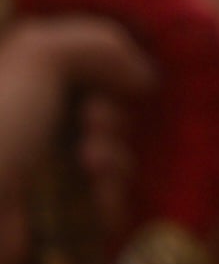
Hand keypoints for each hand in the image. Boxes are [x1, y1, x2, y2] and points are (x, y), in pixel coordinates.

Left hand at [0, 15, 151, 263]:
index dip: (113, 71)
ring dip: (115, 153)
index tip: (119, 76)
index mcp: (27, 89)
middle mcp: (40, 130)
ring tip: (89, 161)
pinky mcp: (65, 219)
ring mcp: (52, 177)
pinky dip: (112, 191)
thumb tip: (145, 77)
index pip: (89, 70)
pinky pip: (112, 200)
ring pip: (117, 157)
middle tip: (93, 121)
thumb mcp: (38, 56)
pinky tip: (95, 189)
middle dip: (113, 114)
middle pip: (109, 114)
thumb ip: (100, 44)